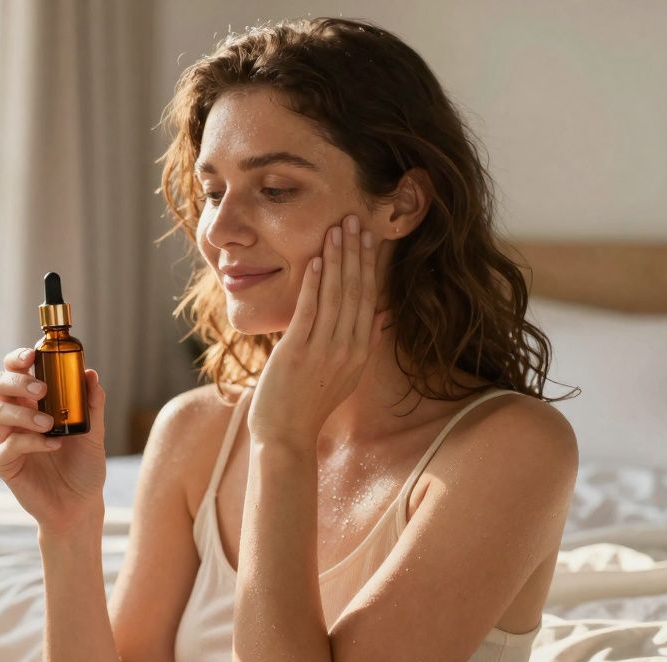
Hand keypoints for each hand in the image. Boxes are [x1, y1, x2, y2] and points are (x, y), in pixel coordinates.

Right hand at [0, 348, 107, 536]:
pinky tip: (53, 445)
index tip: (32, 355)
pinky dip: (30, 442)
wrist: (80, 504)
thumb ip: (92, 404)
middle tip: (40, 390)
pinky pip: (7, 445)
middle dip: (16, 381)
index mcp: (34, 402)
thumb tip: (90, 374)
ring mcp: (7, 438)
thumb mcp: (94, 433)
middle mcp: (16, 416)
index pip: (17, 370)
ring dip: (24, 414)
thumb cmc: (84, 466)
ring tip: (50, 423)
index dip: (18, 359)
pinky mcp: (4, 462)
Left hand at [247, 214, 395, 446]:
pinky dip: (315, 283)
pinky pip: (310, 311)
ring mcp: (324, 350)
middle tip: (356, 219)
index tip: (370, 238)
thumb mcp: (345, 375)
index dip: (370, 266)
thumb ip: (364, 344)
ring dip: (338, 259)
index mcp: (361, 352)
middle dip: (357, 253)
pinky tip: (317, 259)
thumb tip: (381, 317)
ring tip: (338, 228)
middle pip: (357, 291)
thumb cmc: (308, 404)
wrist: (285, 436)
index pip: (370, 299)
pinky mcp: (298, 352)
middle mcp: (349, 349)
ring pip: (337, 296)